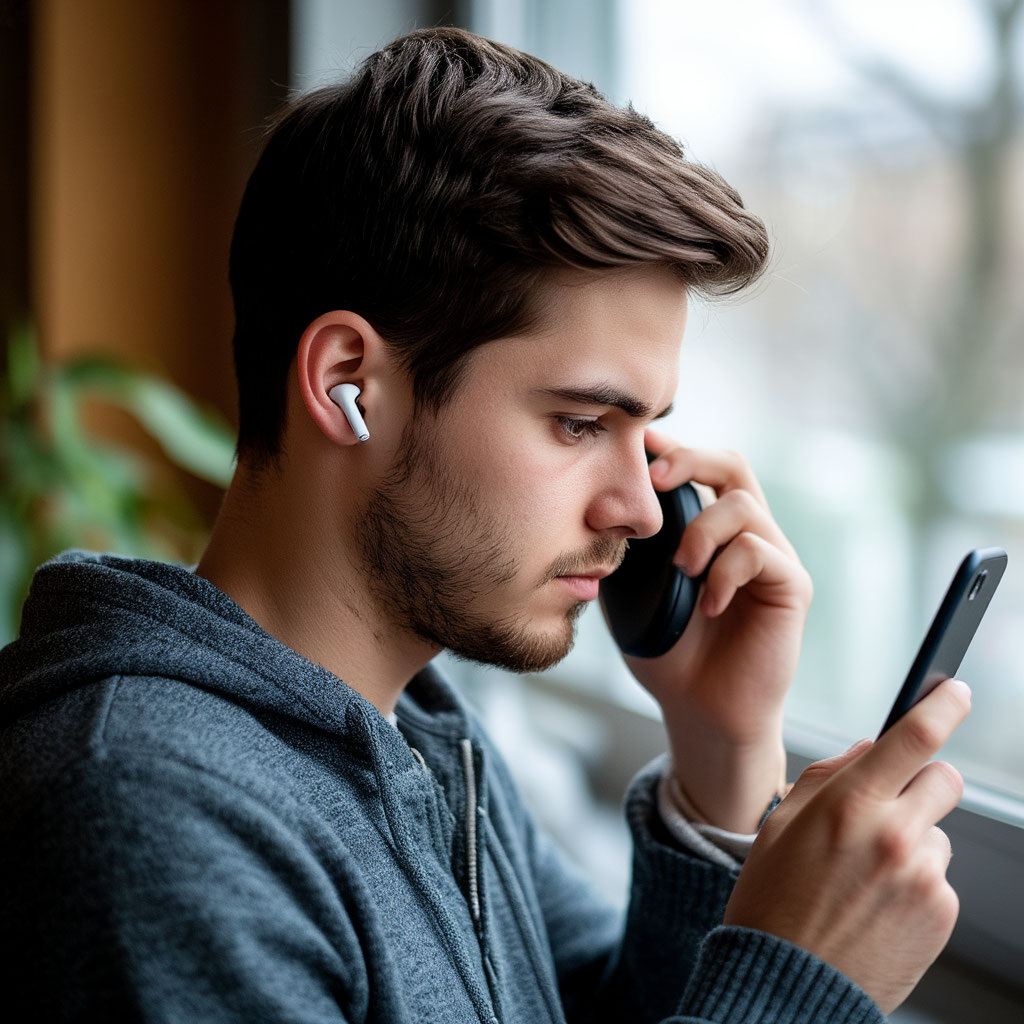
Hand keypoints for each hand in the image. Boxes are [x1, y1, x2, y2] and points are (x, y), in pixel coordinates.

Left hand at [615, 428, 812, 829]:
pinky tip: (707, 605)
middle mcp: (746, 535)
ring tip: (681, 569)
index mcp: (709, 529)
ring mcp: (772, 559)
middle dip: (691, 460)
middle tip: (653, 478)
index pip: (699, 470)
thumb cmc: (667, 653)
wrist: (698, 711)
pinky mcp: (791, 587)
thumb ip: (628, 549)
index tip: (637, 442)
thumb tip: (602, 505)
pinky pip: (760, 552)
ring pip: (744, 506)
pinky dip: (725, 571)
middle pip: (732, 465)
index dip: (672, 449)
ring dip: (702, 531)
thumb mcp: (632, 592)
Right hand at [723, 677, 970, 1014]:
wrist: (788, 983)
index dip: (943, 707)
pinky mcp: (942, 914)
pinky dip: (915, 882)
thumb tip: (870, 749)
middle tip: (888, 807)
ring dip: (913, 839)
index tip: (956, 693)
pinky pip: (939, 876)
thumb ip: (829, 775)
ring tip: (867, 875)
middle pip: (944, 779)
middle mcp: (896, 837)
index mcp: (851, 806)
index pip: (914, 738)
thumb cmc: (774, 898)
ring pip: (938, 831)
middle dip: (922, 782)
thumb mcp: (781, 823)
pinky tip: (878, 903)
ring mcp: (924, 879)